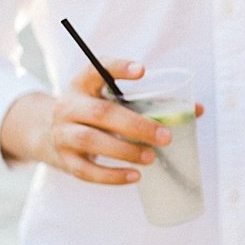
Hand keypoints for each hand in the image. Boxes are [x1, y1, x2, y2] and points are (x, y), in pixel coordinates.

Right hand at [1, 58, 200, 183]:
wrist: (48, 134)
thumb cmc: (93, 114)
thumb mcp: (109, 99)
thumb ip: (147, 102)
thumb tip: (197, 110)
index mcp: (82, 85)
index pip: (96, 70)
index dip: (118, 68)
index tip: (143, 70)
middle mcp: (68, 107)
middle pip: (101, 113)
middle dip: (135, 126)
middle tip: (165, 136)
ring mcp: (63, 134)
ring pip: (91, 142)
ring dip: (124, 151)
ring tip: (151, 157)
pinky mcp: (65, 160)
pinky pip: (87, 171)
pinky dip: (112, 176)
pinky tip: (135, 176)